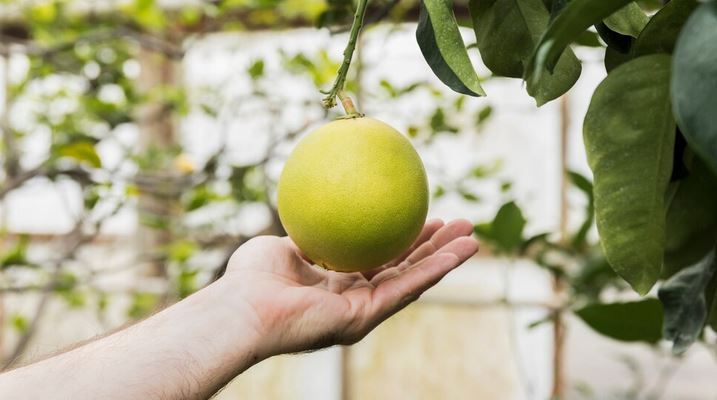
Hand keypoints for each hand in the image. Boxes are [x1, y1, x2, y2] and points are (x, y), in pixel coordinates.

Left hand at [220, 219, 477, 356]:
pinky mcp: (364, 318)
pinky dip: (434, 271)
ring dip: (445, 260)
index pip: (378, 259)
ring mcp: (361, 311)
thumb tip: (322, 199)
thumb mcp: (283, 242)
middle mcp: (354, 299)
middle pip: (402, 269)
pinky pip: (405, 288)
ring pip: (412, 281)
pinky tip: (457, 253)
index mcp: (337, 283)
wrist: (242, 307)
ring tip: (473, 238)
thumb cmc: (251, 277)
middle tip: (457, 225)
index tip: (420, 217)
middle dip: (432, 248)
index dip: (403, 240)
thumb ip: (309, 229)